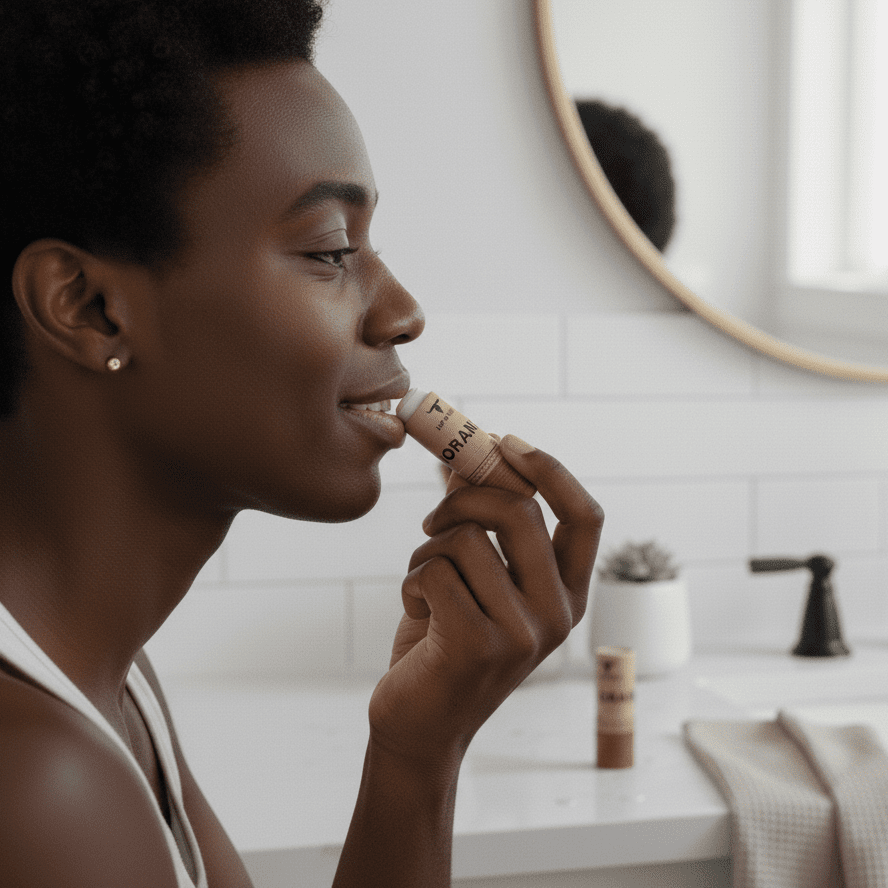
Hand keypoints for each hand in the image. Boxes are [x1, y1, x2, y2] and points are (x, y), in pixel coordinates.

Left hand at [368, 435, 603, 770]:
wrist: (421, 724)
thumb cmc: (446, 641)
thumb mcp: (473, 577)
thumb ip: (477, 519)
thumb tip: (462, 457)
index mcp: (567, 593)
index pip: (586, 517)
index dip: (551, 471)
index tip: (506, 442)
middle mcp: (557, 614)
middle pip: (520, 513)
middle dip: (464, 500)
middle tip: (434, 520)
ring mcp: (522, 634)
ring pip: (466, 540)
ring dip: (427, 551)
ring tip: (421, 584)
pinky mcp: (477, 646)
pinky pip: (435, 571)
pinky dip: (411, 581)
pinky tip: (415, 610)